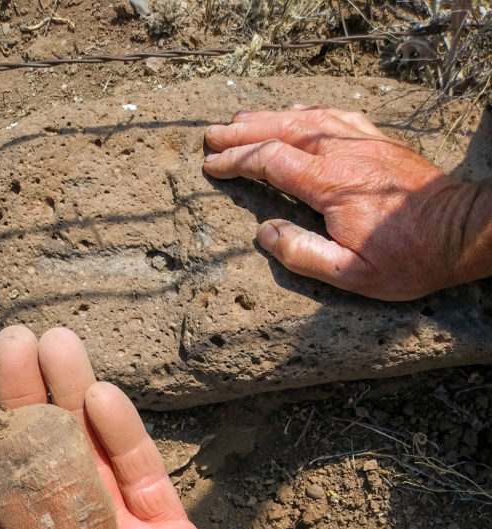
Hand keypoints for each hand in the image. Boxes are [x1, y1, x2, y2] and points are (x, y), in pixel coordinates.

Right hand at [204, 105, 487, 299]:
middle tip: (212, 135)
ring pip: (307, 117)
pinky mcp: (379, 141)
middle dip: (243, 131)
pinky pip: (336, 115)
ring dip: (270, 116)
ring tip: (241, 119)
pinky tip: (296, 113)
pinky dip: (308, 111)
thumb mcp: (349, 274)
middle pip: (283, 130)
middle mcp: (344, 153)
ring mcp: (363, 142)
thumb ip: (301, 254)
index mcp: (330, 184)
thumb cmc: (408, 259)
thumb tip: (265, 232)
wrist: (460, 233)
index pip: (270, 162)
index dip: (237, 162)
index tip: (212, 166)